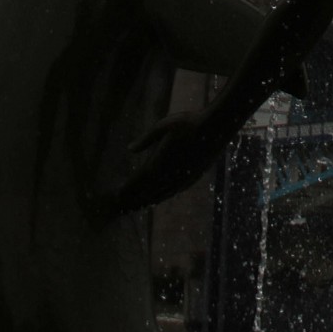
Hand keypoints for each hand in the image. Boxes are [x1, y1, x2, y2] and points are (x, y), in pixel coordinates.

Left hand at [106, 109, 236, 214]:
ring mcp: (181, 179)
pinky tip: (159, 198)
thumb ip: (146, 139)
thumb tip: (130, 149)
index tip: (116, 196)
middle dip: (134, 200)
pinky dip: (162, 197)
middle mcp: (168, 176)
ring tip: (138, 206)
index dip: (126, 190)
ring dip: (147, 201)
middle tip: (123, 207)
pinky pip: (172, 193)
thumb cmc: (188, 124)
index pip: (137, 182)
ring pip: (160, 195)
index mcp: (158, 164)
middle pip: (147, 193)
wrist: (216, 129)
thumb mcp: (163, 126)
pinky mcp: (191, 179)